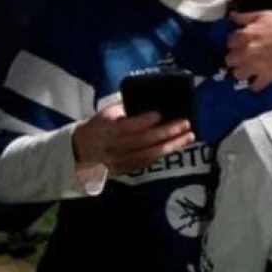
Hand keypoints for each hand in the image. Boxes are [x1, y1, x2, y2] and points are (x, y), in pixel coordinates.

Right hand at [72, 104, 194, 175]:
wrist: (83, 148)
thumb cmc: (102, 124)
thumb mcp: (109, 112)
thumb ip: (128, 108)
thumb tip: (156, 100)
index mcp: (105, 128)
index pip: (125, 127)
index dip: (142, 122)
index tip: (159, 114)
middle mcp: (111, 147)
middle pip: (141, 141)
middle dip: (166, 133)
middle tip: (185, 124)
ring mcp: (118, 161)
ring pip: (148, 155)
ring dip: (171, 146)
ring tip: (188, 136)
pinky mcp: (124, 170)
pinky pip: (147, 162)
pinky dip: (163, 154)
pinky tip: (177, 145)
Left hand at [226, 11, 271, 91]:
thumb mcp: (264, 15)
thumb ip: (245, 17)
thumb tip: (232, 16)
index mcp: (245, 35)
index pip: (229, 42)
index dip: (235, 43)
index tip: (240, 45)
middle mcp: (247, 51)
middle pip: (229, 60)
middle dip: (236, 59)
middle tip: (244, 57)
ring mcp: (256, 66)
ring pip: (237, 75)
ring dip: (242, 72)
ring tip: (249, 70)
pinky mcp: (267, 76)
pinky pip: (254, 87)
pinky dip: (255, 85)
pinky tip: (259, 80)